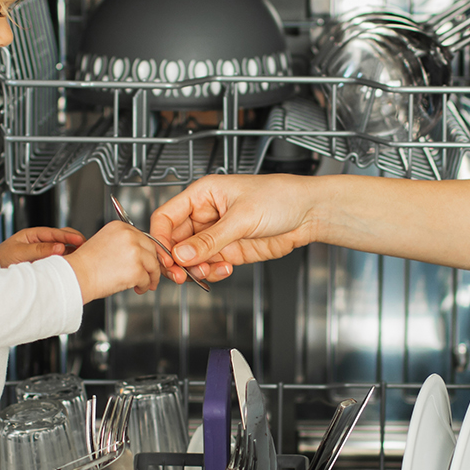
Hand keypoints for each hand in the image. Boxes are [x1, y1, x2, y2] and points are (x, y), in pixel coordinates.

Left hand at [0, 226, 83, 266]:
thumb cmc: (0, 260)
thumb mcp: (19, 252)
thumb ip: (39, 249)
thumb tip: (59, 247)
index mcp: (33, 235)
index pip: (55, 233)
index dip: (69, 236)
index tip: (80, 240)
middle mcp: (40, 243)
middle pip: (63, 238)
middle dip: (75, 241)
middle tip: (87, 247)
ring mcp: (43, 254)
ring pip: (63, 251)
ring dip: (73, 253)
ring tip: (83, 257)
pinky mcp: (45, 265)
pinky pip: (59, 262)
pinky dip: (67, 263)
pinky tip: (73, 267)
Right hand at [62, 221, 163, 301]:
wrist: (76, 276)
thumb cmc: (86, 264)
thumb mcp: (105, 243)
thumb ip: (123, 243)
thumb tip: (140, 252)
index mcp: (120, 227)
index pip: (143, 238)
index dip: (146, 252)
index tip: (146, 260)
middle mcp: (129, 236)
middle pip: (151, 250)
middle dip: (151, 264)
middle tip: (149, 275)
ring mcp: (134, 252)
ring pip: (153, 265)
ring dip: (151, 277)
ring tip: (145, 284)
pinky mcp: (136, 269)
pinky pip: (147, 279)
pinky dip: (144, 286)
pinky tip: (137, 288)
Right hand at [150, 174, 319, 283]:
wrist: (309, 212)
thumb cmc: (281, 197)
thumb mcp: (242, 216)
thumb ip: (211, 239)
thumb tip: (182, 255)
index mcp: (203, 195)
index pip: (167, 216)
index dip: (160, 238)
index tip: (165, 257)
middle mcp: (207, 214)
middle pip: (175, 241)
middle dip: (177, 260)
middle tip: (181, 274)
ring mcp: (218, 234)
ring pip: (192, 258)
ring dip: (195, 269)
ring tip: (206, 271)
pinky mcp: (231, 251)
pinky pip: (210, 266)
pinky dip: (212, 272)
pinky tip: (225, 269)